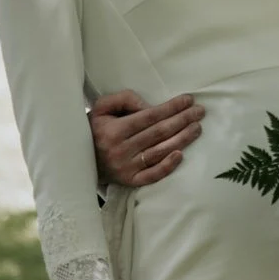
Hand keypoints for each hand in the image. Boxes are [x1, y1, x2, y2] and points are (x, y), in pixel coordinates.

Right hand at [89, 90, 203, 187]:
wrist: (78, 159)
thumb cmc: (95, 128)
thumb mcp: (102, 107)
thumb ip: (124, 99)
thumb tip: (149, 105)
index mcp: (114, 130)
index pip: (150, 117)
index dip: (171, 108)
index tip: (188, 100)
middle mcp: (121, 150)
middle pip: (159, 133)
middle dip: (182, 120)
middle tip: (200, 112)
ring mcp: (126, 168)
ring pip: (159, 152)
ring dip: (182, 139)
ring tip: (197, 128)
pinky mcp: (129, 181)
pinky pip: (152, 175)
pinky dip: (167, 166)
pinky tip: (181, 154)